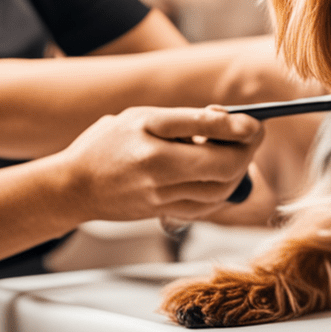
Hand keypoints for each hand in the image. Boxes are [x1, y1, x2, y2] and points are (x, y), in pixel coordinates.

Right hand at [53, 106, 263, 222]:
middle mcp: (157, 173)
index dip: (241, 126)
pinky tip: (220, 172)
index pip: (208, 130)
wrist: (74, 187)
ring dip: (239, 168)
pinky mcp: (165, 214)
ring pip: (222, 189)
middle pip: (224, 166)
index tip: (255, 120)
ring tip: (235, 148)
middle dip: (247, 149)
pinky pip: (209, 205)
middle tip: (252, 133)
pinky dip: (224, 187)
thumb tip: (233, 120)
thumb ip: (188, 119)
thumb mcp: (143, 117)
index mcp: (151, 142)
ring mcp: (162, 198)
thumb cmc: (109, 143)